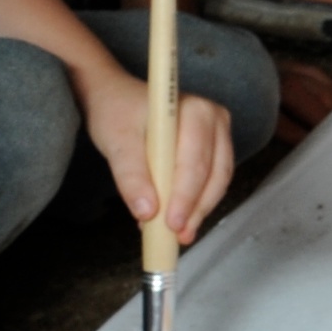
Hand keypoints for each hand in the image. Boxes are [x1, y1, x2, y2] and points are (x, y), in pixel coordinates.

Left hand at [80, 74, 233, 238]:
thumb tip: (147, 214)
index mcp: (197, 111)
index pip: (195, 162)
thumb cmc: (115, 111)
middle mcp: (216, 119)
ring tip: (179, 234)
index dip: (185, 196)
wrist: (113, 94)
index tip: (171, 224)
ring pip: (217, 180)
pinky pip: (212, 179)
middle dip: (195, 208)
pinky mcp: (214, 146)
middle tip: (177, 236)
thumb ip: (131, 176)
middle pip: (213, 173)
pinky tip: (179, 218)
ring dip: (199, 209)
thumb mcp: (116, 141)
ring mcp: (219, 133)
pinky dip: (197, 201)